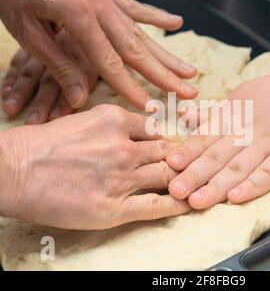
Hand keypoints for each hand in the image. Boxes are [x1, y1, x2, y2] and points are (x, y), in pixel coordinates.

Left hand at [0, 0, 196, 111]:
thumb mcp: (27, 29)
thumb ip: (58, 64)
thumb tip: (80, 99)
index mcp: (78, 15)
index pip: (109, 62)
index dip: (130, 87)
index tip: (149, 106)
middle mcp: (99, 5)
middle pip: (137, 48)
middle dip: (164, 75)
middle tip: (187, 92)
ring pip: (142, 32)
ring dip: (166, 54)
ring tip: (189, 71)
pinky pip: (135, 6)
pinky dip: (156, 16)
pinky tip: (176, 23)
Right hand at [0, 104, 189, 229]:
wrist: (12, 171)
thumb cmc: (41, 144)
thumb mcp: (81, 118)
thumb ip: (113, 123)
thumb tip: (137, 129)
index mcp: (115, 119)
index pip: (155, 129)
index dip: (168, 139)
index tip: (177, 145)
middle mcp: (123, 147)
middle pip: (167, 152)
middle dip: (179, 158)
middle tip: (190, 164)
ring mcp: (121, 178)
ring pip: (167, 175)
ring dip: (182, 179)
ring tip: (195, 183)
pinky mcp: (114, 208)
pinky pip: (156, 206)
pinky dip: (176, 204)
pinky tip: (186, 203)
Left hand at [166, 65, 269, 208]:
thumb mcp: (242, 94)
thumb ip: (215, 112)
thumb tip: (186, 116)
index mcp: (233, 115)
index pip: (205, 136)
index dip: (187, 152)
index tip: (169, 165)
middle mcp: (247, 130)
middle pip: (217, 154)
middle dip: (194, 174)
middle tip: (175, 191)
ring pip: (239, 167)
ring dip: (217, 185)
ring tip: (198, 201)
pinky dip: (254, 185)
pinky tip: (237, 197)